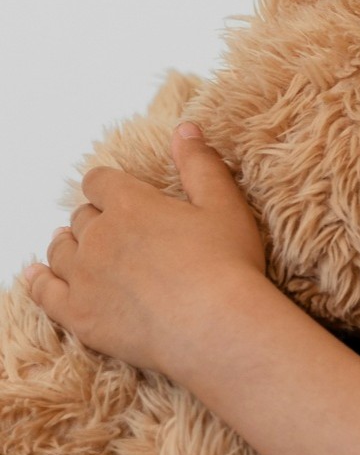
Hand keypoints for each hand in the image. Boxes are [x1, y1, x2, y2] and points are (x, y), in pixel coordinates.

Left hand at [23, 123, 268, 376]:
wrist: (214, 325)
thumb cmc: (226, 265)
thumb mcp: (224, 205)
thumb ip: (200, 164)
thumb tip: (185, 129)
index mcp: (132, 204)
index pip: (100, 182)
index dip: (107, 186)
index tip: (116, 194)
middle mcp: (99, 235)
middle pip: (81, 218)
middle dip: (95, 220)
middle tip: (116, 232)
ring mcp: (83, 275)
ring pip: (59, 250)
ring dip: (69, 247)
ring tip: (83, 252)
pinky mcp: (77, 313)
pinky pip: (42, 291)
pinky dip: (38, 280)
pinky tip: (38, 275)